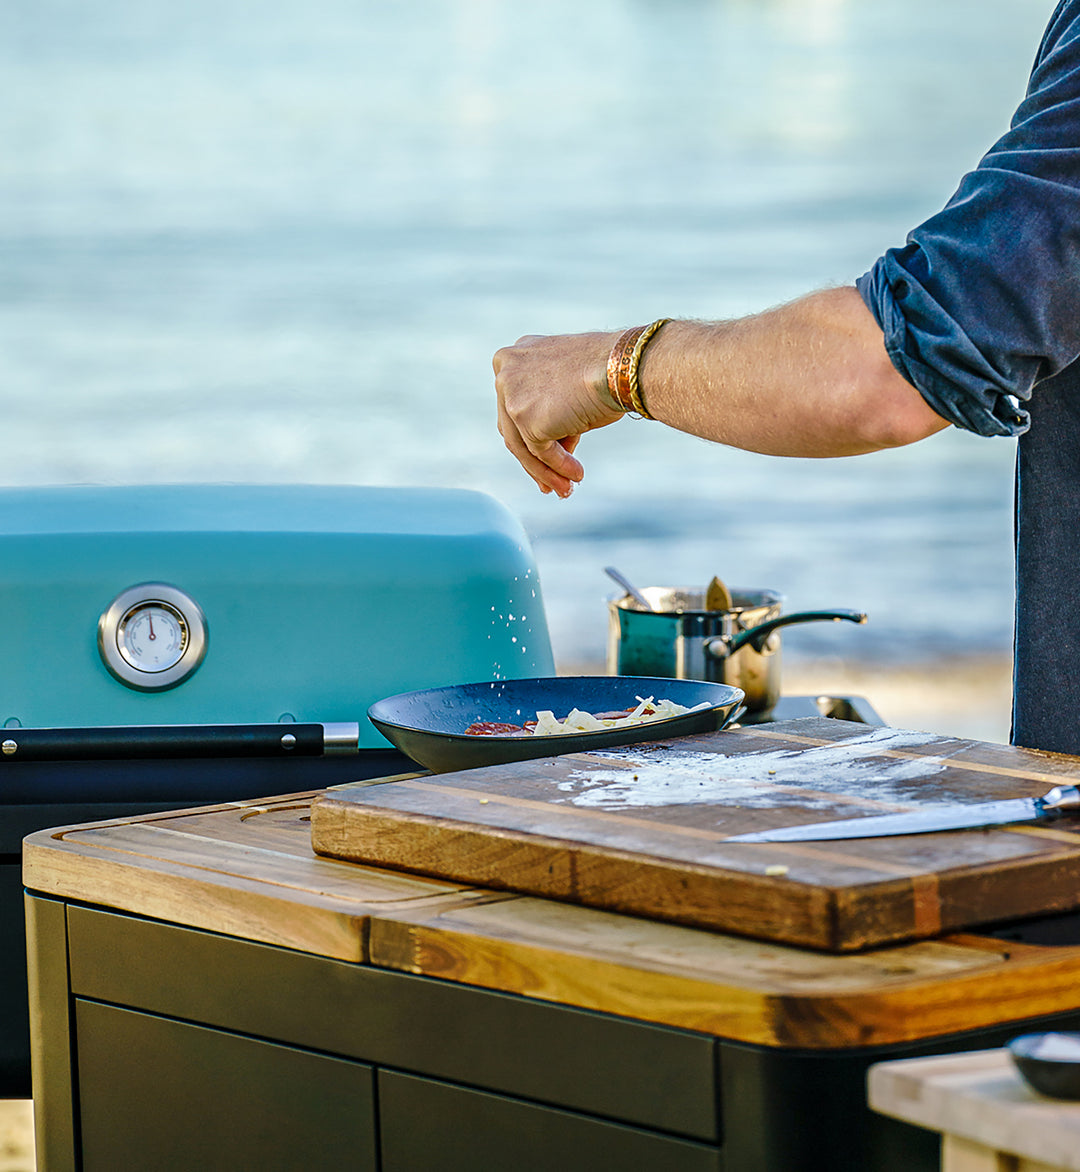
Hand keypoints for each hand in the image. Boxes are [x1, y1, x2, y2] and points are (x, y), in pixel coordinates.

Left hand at [493, 330, 622, 496]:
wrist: (620, 367)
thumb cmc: (608, 372)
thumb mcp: (570, 390)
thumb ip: (552, 412)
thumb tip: (551, 448)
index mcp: (515, 357)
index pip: (515, 405)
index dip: (530, 435)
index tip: (545, 457)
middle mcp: (505, 371)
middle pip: (513, 428)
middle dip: (534, 460)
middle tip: (551, 482)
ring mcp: (511, 394)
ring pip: (523, 445)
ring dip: (545, 471)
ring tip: (566, 487)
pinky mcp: (523, 417)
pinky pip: (540, 452)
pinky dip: (558, 467)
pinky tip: (576, 476)